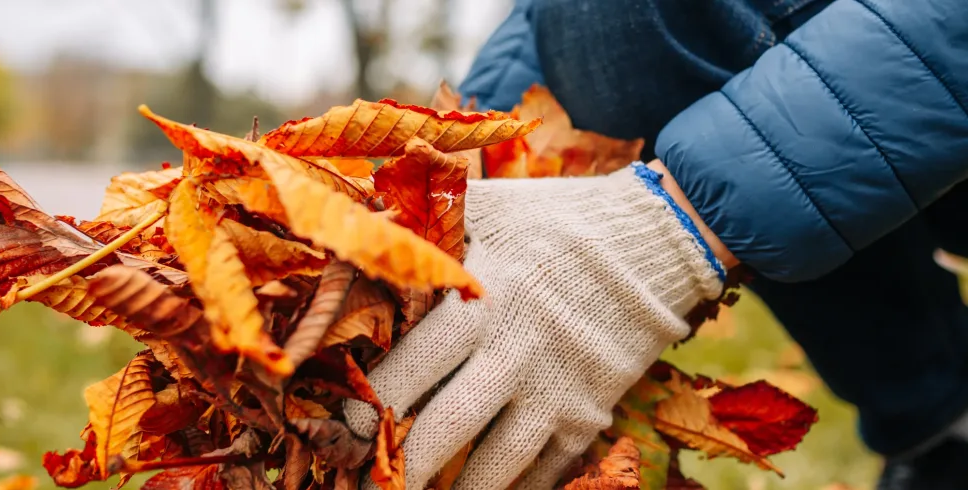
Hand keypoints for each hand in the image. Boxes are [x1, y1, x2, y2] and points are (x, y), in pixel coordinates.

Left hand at [345, 164, 725, 488]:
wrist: (654, 240)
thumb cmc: (556, 219)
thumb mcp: (488, 206)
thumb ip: (426, 217)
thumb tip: (358, 213)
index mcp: (481, 304)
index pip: (408, 371)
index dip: (367, 410)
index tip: (339, 433)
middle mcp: (515, 356)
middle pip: (442, 432)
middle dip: (397, 470)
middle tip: (361, 487)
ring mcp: (557, 392)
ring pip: (494, 467)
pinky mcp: (590, 414)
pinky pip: (545, 472)